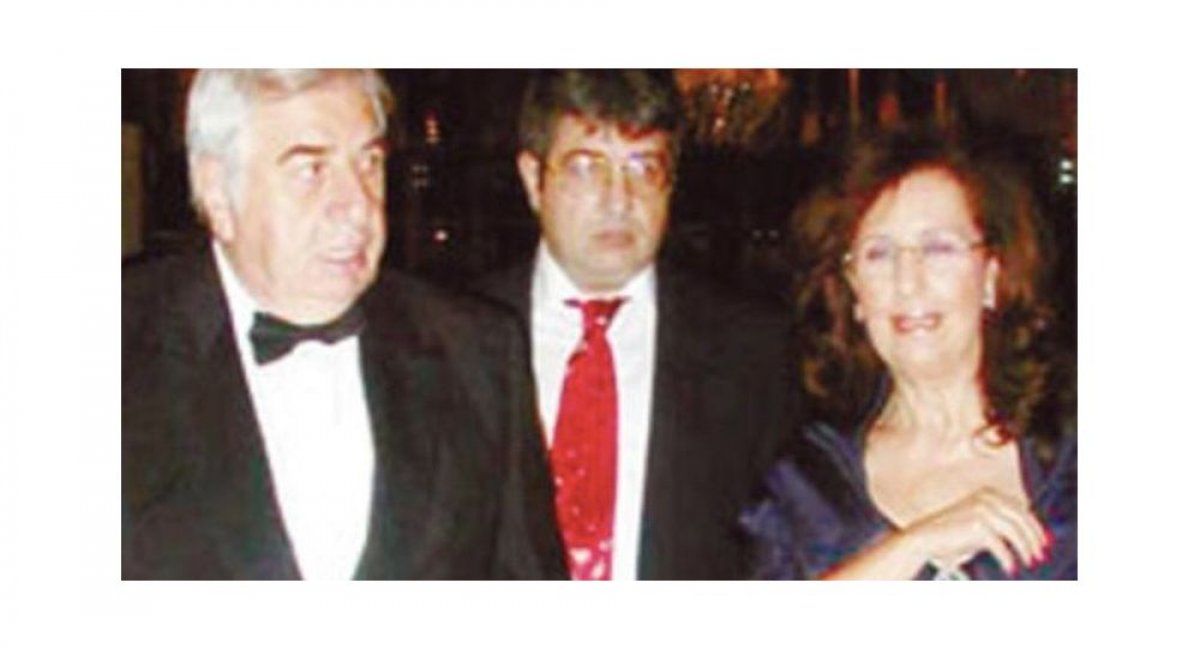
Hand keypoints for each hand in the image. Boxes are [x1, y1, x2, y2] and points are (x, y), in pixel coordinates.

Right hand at [901, 487, 1049, 574]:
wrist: (925, 537)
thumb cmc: (952, 533)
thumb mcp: (979, 522)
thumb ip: (1000, 523)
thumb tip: (1027, 536)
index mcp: (989, 493)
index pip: (1022, 509)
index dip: (1035, 527)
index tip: (1043, 542)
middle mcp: (988, 498)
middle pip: (1022, 519)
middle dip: (1034, 539)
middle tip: (1040, 555)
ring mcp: (983, 510)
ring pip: (1015, 532)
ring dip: (1025, 549)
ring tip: (1028, 562)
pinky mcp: (979, 525)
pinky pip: (1001, 545)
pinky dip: (1008, 558)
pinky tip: (1010, 567)